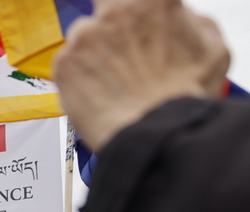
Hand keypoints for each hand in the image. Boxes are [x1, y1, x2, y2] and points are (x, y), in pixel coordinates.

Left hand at [54, 0, 228, 151]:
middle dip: (112, 27)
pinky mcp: (64, 64)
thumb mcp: (212, 49)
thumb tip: (178, 20)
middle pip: (106, 8)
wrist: (153, 134)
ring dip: (94, 55)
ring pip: (84, 38)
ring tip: (114, 84)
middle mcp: (115, 10)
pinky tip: (100, 96)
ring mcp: (85, 36)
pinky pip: (69, 66)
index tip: (136, 27)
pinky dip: (79, 80)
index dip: (136, 16)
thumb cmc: (183, 97)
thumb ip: (191, 24)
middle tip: (122, 54)